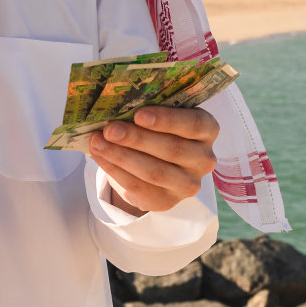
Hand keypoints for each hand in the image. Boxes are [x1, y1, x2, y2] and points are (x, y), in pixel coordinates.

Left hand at [88, 107, 218, 216]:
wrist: (158, 164)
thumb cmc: (159, 129)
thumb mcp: (162, 115)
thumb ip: (149, 109)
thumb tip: (116, 105)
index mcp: (208, 130)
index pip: (194, 124)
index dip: (167, 120)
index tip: (139, 114)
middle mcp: (204, 159)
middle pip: (172, 149)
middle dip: (137, 138)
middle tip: (110, 129)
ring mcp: (188, 184)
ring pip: (154, 171)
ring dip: (121, 156)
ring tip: (98, 142)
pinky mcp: (167, 201)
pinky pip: (139, 187)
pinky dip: (115, 171)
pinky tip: (101, 156)